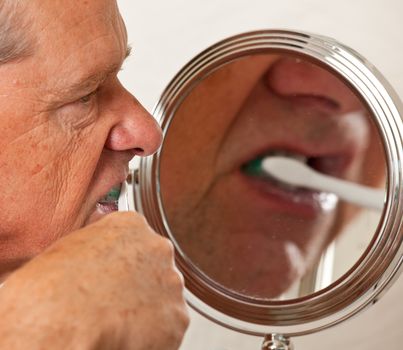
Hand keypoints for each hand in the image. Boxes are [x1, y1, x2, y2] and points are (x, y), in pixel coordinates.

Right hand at [0, 211, 188, 349]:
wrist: (59, 320)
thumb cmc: (52, 287)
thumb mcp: (69, 247)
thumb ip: (96, 245)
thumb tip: (96, 256)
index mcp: (131, 225)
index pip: (135, 240)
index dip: (122, 263)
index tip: (112, 278)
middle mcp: (158, 248)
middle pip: (153, 268)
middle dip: (138, 285)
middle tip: (114, 304)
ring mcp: (171, 283)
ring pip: (163, 298)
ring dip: (146, 311)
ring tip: (116, 324)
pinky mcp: (177, 318)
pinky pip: (168, 328)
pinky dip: (152, 337)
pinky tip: (126, 338)